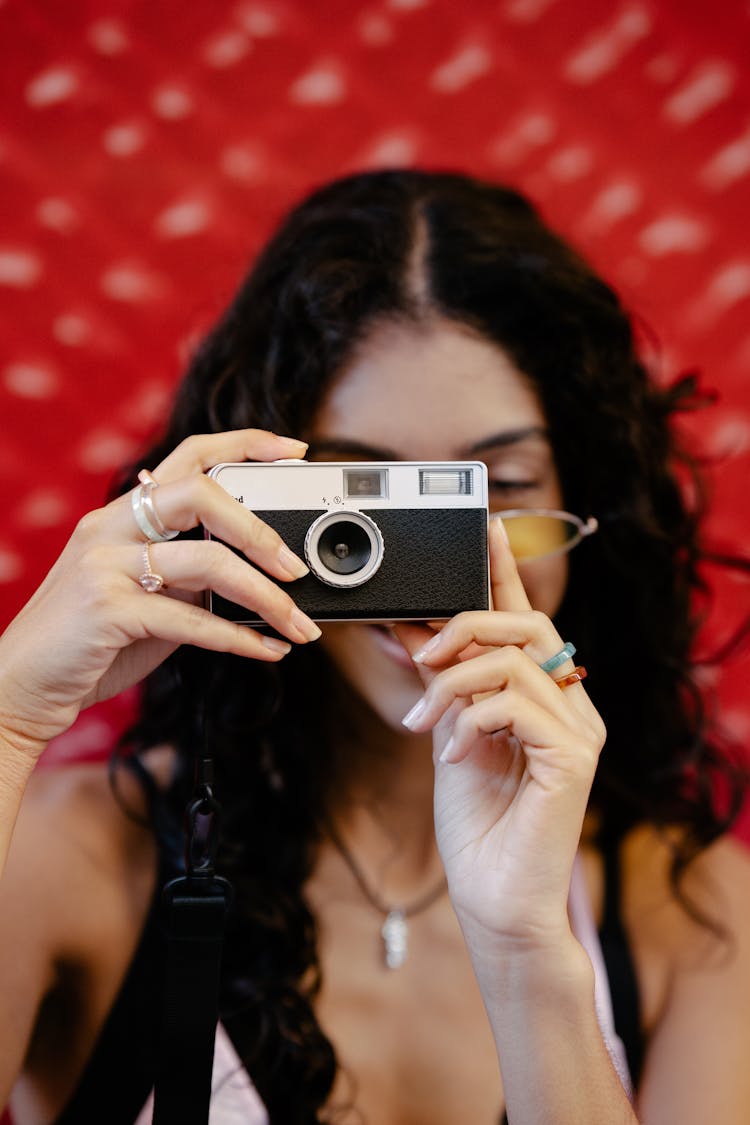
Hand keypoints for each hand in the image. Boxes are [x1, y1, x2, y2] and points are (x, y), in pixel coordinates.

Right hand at [0, 430, 320, 761]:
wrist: (21, 686)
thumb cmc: (90, 643)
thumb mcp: (144, 596)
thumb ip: (188, 578)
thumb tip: (257, 577)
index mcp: (123, 514)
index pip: (190, 456)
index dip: (245, 445)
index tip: (294, 451)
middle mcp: (111, 526)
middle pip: (201, 494)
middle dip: (261, 530)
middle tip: (298, 569)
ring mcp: (105, 565)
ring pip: (208, 562)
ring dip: (266, 596)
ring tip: (298, 624)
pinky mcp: (107, 611)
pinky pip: (192, 620)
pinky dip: (239, 638)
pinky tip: (268, 650)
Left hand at [395, 519, 605, 949]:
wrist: (495, 903)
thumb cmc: (476, 826)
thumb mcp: (448, 735)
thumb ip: (443, 684)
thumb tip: (412, 629)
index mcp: (546, 698)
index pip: (528, 621)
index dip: (506, 573)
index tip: (484, 530)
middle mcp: (572, 706)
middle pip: (527, 626)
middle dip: (463, 626)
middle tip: (421, 658)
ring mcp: (579, 731)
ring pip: (514, 660)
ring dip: (452, 682)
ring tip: (422, 721)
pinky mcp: (574, 758)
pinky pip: (516, 704)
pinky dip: (470, 721)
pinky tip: (449, 755)